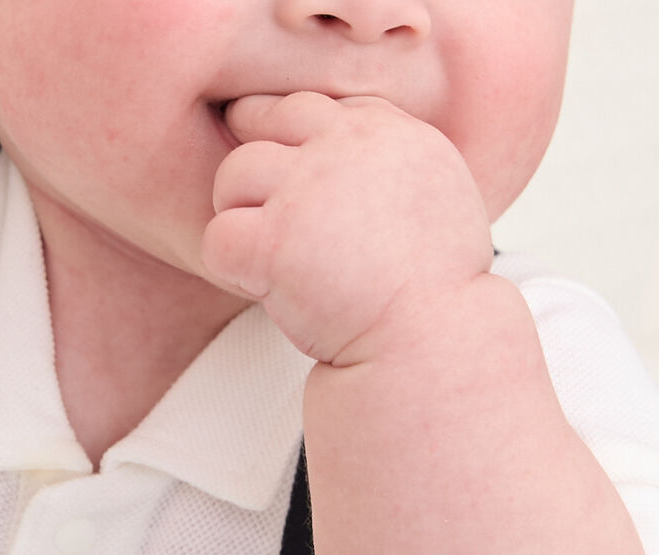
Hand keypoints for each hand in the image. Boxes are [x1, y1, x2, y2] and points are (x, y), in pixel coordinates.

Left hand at [201, 92, 493, 365]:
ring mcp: (305, 191)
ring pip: (231, 175)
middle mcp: (345, 146)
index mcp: (388, 131)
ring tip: (271, 262)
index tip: (299, 191)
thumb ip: (393, 163)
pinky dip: (230, 268)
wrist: (432, 343)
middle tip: (268, 222)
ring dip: (240, 219)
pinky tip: (263, 290)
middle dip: (256, 170)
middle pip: (263, 120)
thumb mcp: (440, 198)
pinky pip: (217, 238)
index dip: (293, 146)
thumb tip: (351, 163)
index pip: (313, 107)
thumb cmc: (438, 291)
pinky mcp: (274, 241)